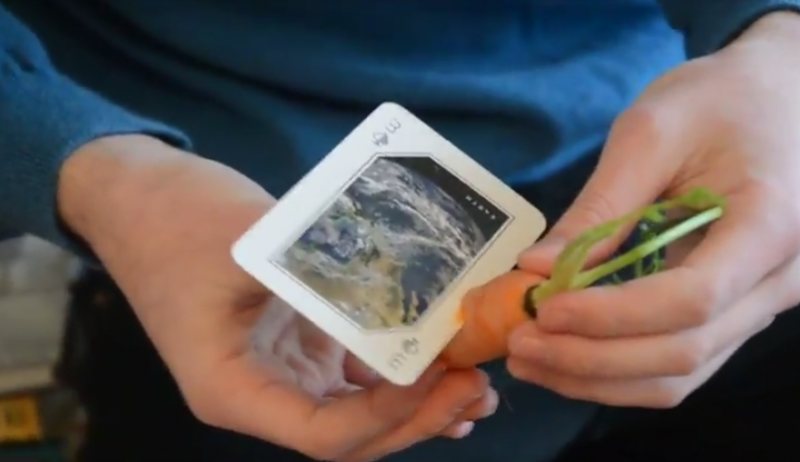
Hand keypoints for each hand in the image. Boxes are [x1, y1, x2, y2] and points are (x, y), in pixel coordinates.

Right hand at [58, 135, 497, 460]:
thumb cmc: (175, 219)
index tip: (436, 376)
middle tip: (476, 386)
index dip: (387, 416)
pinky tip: (440, 362)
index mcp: (233, 389)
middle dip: (417, 419)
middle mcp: (260, 392)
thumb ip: (322, 270)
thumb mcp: (246, 240)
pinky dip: (398, 375)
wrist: (137, 194)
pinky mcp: (300, 342)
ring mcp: (282, 370)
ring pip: (359, 411)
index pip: (324, 434)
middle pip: (352, 434)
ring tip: (473, 382)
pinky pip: (356, 375)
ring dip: (417, 404)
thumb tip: (410, 280)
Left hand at [509, 12, 799, 407]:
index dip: (611, 316)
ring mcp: (758, 308)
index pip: (690, 300)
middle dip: (592, 358)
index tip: (544, 308)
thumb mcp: (648, 134)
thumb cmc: (714, 102)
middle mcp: (776, 283)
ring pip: (678, 376)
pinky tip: (564, 357)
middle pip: (683, 353)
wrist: (770, 97)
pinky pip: (676, 364)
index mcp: (770, 228)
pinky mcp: (732, 315)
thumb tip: (535, 271)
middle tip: (519, 344)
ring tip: (528, 360)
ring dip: (598, 378)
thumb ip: (598, 209)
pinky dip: (617, 371)